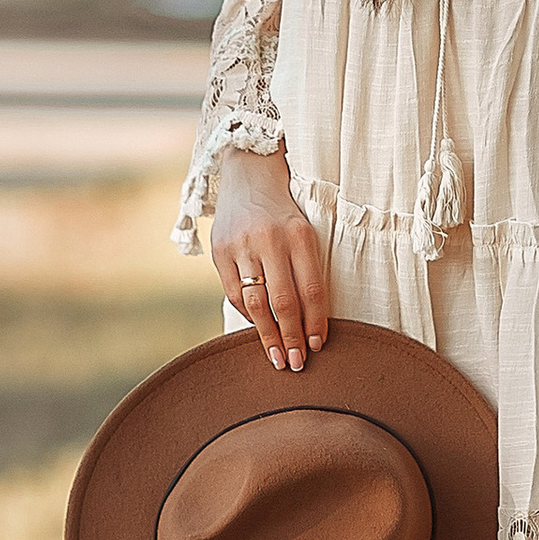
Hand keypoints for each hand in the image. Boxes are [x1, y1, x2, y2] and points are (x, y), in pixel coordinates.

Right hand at [210, 151, 328, 371]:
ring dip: (267, 335)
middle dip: (292, 337)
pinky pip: (234, 293)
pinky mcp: (220, 250)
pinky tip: (258, 328)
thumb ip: (307, 271)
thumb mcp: (305, 233)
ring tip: (277, 357)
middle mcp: (270, 240)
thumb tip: (311, 323)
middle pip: (284, 301)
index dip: (316, 322)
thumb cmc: (285, 214)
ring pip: (255, 303)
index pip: (312, 289)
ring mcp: (242, 246)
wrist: (249, 176)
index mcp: (300, 236)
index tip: (318, 346)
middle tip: (297, 364)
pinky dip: (247, 315)